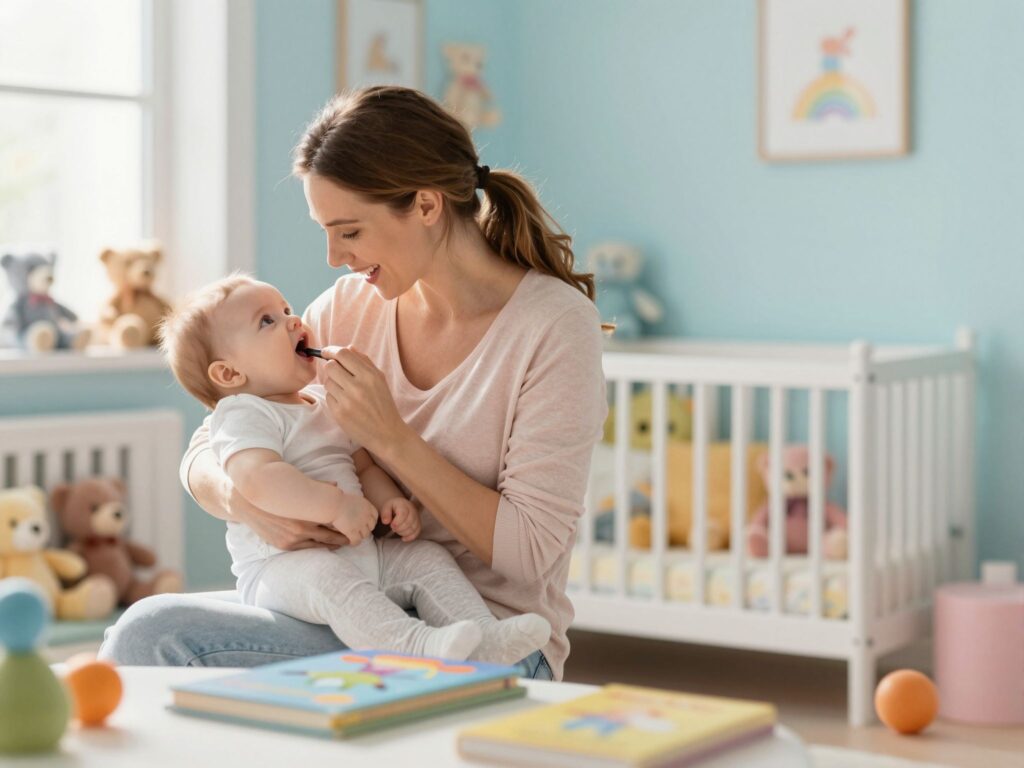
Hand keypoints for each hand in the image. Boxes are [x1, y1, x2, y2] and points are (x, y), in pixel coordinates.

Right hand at [224, 480, 349, 550]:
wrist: (249, 503)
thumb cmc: (277, 492)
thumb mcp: (297, 487)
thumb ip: (318, 487)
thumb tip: (337, 485)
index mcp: (306, 512)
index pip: (332, 522)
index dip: (345, 525)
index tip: (354, 525)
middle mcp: (300, 528)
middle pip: (329, 536)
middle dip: (342, 538)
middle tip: (353, 538)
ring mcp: (292, 539)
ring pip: (318, 545)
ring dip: (331, 544)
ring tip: (342, 543)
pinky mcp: (283, 545)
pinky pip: (305, 549)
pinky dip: (315, 547)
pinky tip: (324, 546)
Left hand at [320, 346, 412, 458]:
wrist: (387, 433)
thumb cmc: (383, 404)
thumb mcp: (379, 379)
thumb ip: (364, 362)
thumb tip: (348, 347)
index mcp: (369, 375)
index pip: (342, 354)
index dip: (331, 350)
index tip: (326, 352)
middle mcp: (358, 387)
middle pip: (330, 366)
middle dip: (331, 367)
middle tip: (337, 373)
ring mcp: (347, 401)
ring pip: (327, 382)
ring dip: (333, 383)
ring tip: (345, 391)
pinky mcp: (339, 413)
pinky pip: (328, 397)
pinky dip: (334, 398)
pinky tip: (345, 403)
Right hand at [332, 495, 378, 546]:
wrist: (333, 504)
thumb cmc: (339, 499)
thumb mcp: (354, 499)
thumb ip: (358, 504)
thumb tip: (355, 507)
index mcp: (367, 506)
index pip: (375, 516)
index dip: (370, 520)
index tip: (365, 522)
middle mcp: (367, 516)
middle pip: (371, 526)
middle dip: (366, 529)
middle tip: (359, 530)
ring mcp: (360, 524)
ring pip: (365, 535)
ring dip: (360, 536)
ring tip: (354, 536)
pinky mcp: (353, 531)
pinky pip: (357, 541)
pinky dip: (354, 542)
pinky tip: (349, 541)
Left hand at [380, 498, 420, 541]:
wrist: (400, 505)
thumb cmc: (393, 507)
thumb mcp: (386, 507)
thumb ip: (385, 513)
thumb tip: (386, 522)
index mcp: (403, 505)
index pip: (403, 514)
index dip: (397, 522)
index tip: (392, 525)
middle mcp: (412, 510)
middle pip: (409, 522)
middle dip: (399, 528)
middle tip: (393, 528)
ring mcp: (417, 517)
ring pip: (413, 528)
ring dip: (403, 532)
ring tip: (397, 530)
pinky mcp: (418, 523)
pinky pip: (417, 531)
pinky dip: (410, 537)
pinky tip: (403, 538)